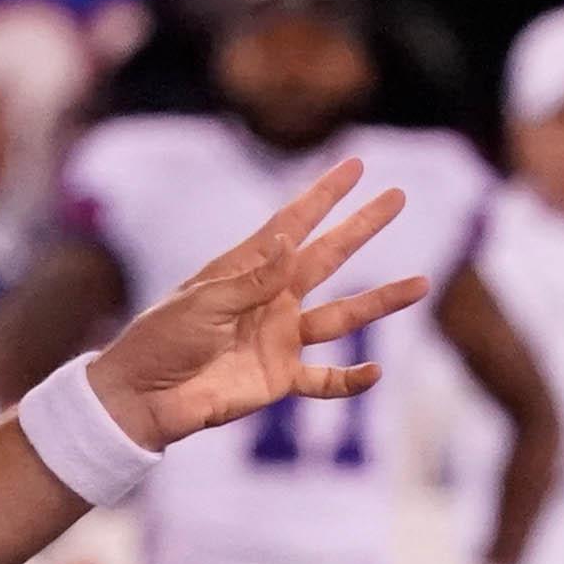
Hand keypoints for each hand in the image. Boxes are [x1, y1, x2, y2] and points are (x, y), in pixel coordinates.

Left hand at [88, 162, 425, 449]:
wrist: (143, 397)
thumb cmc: (162, 340)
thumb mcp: (203, 301)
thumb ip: (252, 278)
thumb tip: (291, 241)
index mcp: (247, 269)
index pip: (292, 223)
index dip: (323, 195)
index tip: (354, 165)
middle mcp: (271, 298)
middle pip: (328, 256)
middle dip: (362, 227)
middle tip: (397, 197)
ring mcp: (280, 338)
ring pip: (343, 315)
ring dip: (381, 301)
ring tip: (421, 283)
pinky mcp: (280, 378)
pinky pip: (325, 379)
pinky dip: (350, 379)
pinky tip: (376, 371)